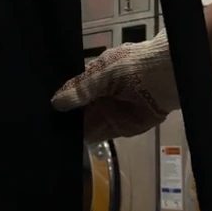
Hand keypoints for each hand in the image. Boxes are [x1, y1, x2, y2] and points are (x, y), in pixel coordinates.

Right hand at [52, 31, 176, 142]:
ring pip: (88, 123)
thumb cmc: (134, 66)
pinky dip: (89, 139)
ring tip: (52, 139)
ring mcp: (112, 112)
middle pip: (79, 110)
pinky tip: (71, 144)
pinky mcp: (123, 128)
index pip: (74, 91)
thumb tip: (55, 102)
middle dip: (65, 118)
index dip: (61, 100)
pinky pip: (102, 135)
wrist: (168, 75)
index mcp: (96, 76)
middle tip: (44, 129)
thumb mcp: (102, 73)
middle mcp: (102, 94)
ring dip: (74, 130)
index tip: (43, 111)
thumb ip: (80, 90)